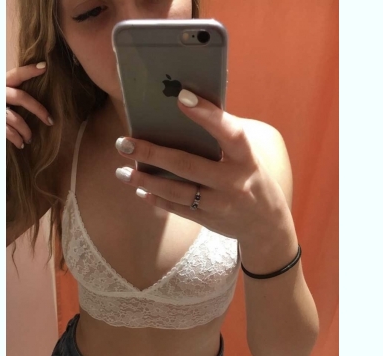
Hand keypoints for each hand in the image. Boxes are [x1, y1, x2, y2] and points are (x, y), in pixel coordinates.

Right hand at [6, 63, 53, 148]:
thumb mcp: (2, 92)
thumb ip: (15, 90)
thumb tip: (40, 86)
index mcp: (1, 83)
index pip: (16, 74)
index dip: (29, 70)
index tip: (44, 66)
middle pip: (21, 97)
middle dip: (38, 110)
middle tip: (50, 121)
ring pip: (15, 118)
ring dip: (26, 131)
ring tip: (30, 138)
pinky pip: (7, 131)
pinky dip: (17, 139)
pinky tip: (21, 144)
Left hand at [114, 89, 297, 268]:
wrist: (267, 226)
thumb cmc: (253, 180)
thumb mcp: (248, 159)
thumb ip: (224, 141)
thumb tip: (185, 118)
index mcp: (247, 158)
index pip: (229, 132)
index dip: (206, 114)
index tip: (181, 97)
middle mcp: (234, 182)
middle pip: (187, 165)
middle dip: (152, 153)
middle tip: (124, 143)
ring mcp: (220, 204)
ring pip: (176, 190)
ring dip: (145, 180)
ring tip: (121, 171)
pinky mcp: (208, 220)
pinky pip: (177, 208)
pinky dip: (156, 198)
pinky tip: (139, 189)